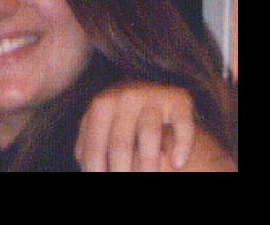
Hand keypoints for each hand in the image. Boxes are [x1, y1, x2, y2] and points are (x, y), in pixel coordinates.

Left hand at [74, 82, 195, 171]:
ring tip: (148, 177)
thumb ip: (88, 144)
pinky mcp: (178, 99)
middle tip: (124, 181)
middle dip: (121, 170)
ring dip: (148, 163)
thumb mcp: (99, 124)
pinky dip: (181, 146)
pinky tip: (178, 163)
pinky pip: (182, 125)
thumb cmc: (119, 115)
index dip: (97, 169)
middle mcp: (125, 97)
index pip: (95, 146)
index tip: (101, 180)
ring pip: (149, 134)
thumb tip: (86, 169)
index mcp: (100, 106)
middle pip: (120, 144)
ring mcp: (153, 96)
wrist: (149, 87)